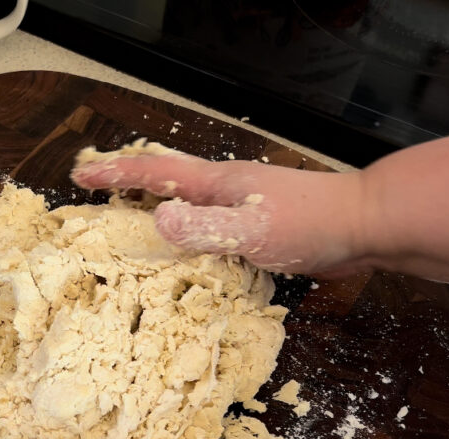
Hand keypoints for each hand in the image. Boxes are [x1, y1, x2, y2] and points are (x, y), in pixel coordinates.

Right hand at [71, 121, 448, 288]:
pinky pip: (208, 227)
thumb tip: (156, 220)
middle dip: (128, 183)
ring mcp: (243, 206)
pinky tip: (187, 255)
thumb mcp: (252, 228)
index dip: (115, 174)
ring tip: (130, 221)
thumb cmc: (311, 223)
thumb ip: (206, 227)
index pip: (154, 172)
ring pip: (187, 204)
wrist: (368, 225)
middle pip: (166, 180)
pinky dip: (185, 234)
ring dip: (155, 207)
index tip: (80, 174)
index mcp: (216, 185)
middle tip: (96, 188)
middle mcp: (224, 191)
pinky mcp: (259, 227)